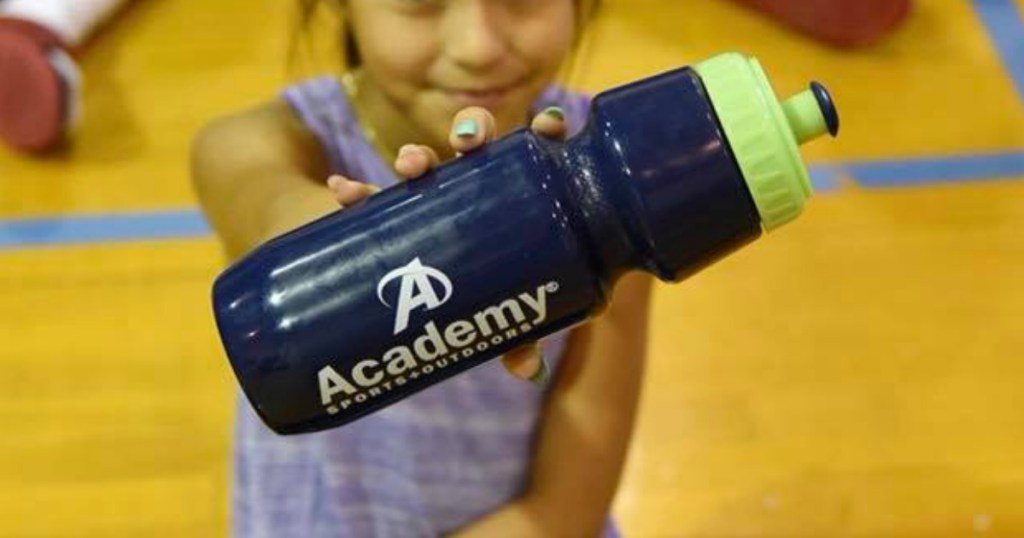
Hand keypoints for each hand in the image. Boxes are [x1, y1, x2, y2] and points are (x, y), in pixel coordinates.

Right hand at [326, 105, 568, 385]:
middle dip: (472, 133)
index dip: (545, 131)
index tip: (550, 124)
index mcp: (513, 198)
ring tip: (410, 165)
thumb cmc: (488, 301)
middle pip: (477, 145)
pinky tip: (340, 188)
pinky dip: (356, 193)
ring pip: (426, 163)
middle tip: (466, 143)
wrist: (433, 304)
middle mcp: (472, 186)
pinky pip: (372, 200)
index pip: (534, 155)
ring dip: (419, 156)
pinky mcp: (391, 217)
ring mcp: (430, 198)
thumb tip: (530, 371)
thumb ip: (518, 334)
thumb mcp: (506, 316)